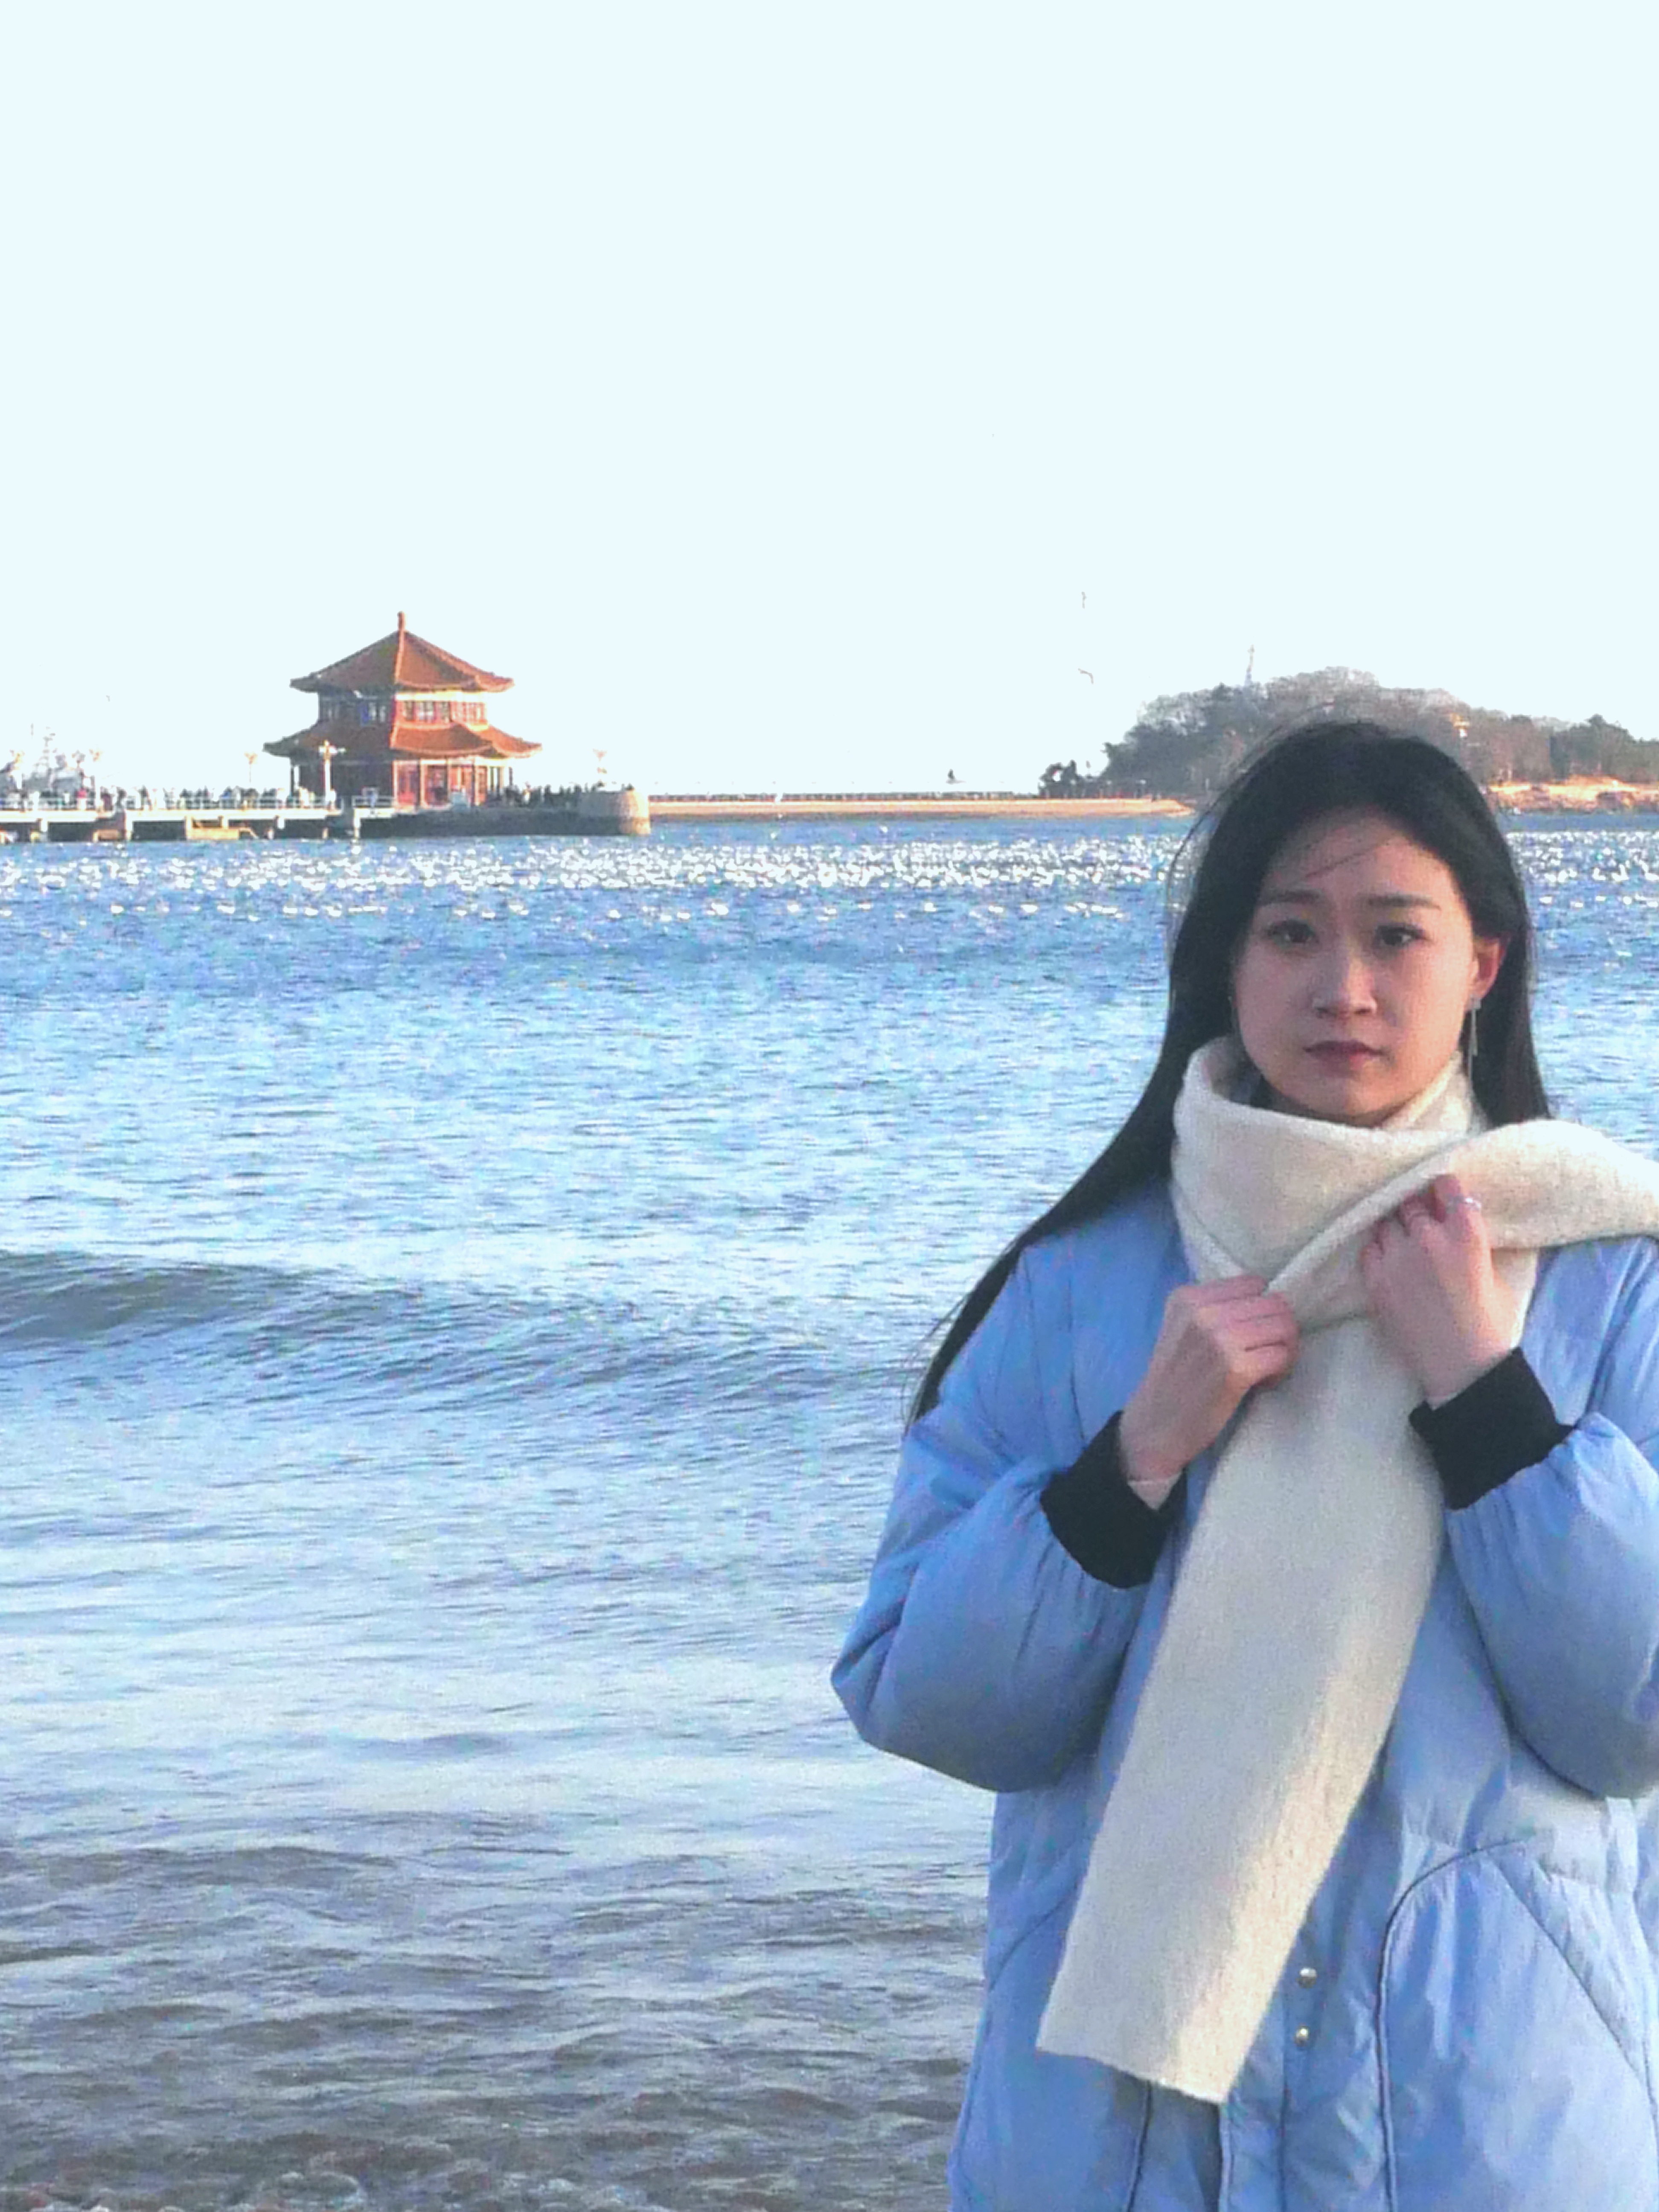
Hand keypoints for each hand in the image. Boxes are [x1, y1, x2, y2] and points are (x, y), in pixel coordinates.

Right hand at [1119, 1276, 1299, 1507]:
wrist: (1155, 1425)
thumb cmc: (1175, 1379)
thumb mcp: (1181, 1327)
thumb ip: (1214, 1307)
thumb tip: (1269, 1298)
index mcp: (1187, 1297)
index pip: (1253, 1283)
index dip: (1260, 1308)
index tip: (1252, 1333)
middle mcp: (1202, 1312)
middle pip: (1273, 1303)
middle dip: (1278, 1330)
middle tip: (1266, 1354)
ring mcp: (1219, 1339)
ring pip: (1283, 1326)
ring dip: (1284, 1349)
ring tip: (1265, 1368)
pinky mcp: (1236, 1369)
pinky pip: (1282, 1355)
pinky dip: (1280, 1370)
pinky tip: (1263, 1382)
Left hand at [1360, 1172, 1516, 1404]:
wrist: (1463, 1368)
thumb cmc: (1489, 1322)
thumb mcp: (1493, 1270)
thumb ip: (1471, 1238)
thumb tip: (1454, 1217)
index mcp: (1466, 1232)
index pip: (1445, 1185)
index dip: (1441, 1189)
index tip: (1439, 1196)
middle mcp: (1429, 1237)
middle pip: (1410, 1201)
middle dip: (1415, 1208)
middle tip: (1419, 1221)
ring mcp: (1398, 1257)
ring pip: (1386, 1222)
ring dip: (1395, 1228)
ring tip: (1403, 1242)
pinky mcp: (1376, 1279)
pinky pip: (1369, 1248)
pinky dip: (1378, 1250)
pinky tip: (1389, 1261)